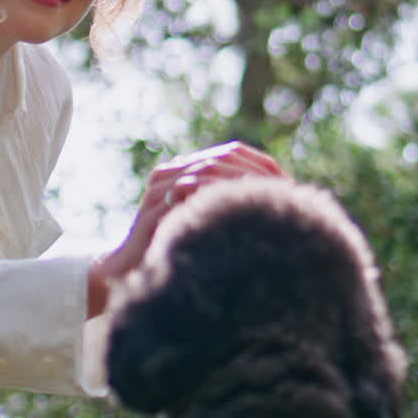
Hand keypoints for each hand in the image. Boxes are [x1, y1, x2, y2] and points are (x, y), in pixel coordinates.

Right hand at [86, 141, 286, 317]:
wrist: (130, 266)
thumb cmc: (174, 242)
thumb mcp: (204, 215)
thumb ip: (226, 198)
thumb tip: (275, 191)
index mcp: (182, 168)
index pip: (230, 151)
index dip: (260, 161)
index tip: (287, 176)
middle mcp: (168, 173)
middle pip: (221, 158)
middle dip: (255, 172)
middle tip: (285, 185)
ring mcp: (158, 190)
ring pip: (208, 173)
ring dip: (241, 184)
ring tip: (269, 197)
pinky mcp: (153, 212)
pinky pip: (191, 199)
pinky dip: (218, 202)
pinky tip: (241, 213)